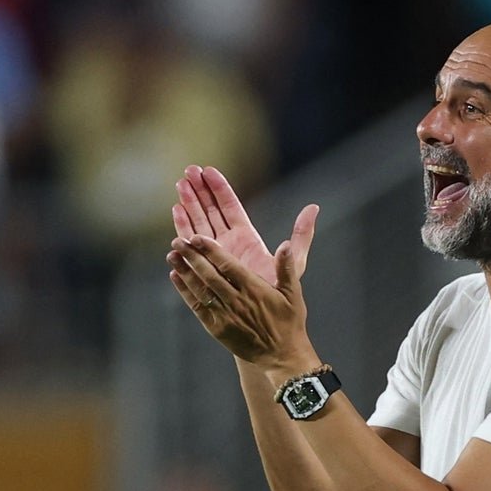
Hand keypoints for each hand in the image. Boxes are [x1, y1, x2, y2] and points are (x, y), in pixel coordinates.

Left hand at [167, 234, 319, 374]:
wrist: (281, 356)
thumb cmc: (288, 322)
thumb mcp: (293, 294)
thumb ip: (287, 268)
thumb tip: (284, 245)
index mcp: (254, 290)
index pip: (228, 266)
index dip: (211, 251)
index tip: (197, 237)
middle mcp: (237, 301)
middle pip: (209, 275)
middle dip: (192, 257)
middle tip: (177, 241)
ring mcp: (225, 316)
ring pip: (200, 290)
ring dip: (185, 272)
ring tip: (172, 255)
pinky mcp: (217, 328)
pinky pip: (197, 307)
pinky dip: (185, 291)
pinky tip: (176, 277)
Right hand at [172, 165, 318, 285]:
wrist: (263, 320)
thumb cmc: (280, 293)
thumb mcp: (296, 261)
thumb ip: (302, 235)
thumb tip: (314, 208)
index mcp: (246, 237)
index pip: (230, 206)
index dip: (219, 188)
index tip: (208, 170)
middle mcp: (228, 243)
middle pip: (211, 211)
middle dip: (199, 190)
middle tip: (189, 170)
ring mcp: (214, 254)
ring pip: (198, 223)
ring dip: (188, 204)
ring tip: (180, 184)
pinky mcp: (203, 267)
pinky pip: (190, 245)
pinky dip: (183, 228)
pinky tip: (177, 211)